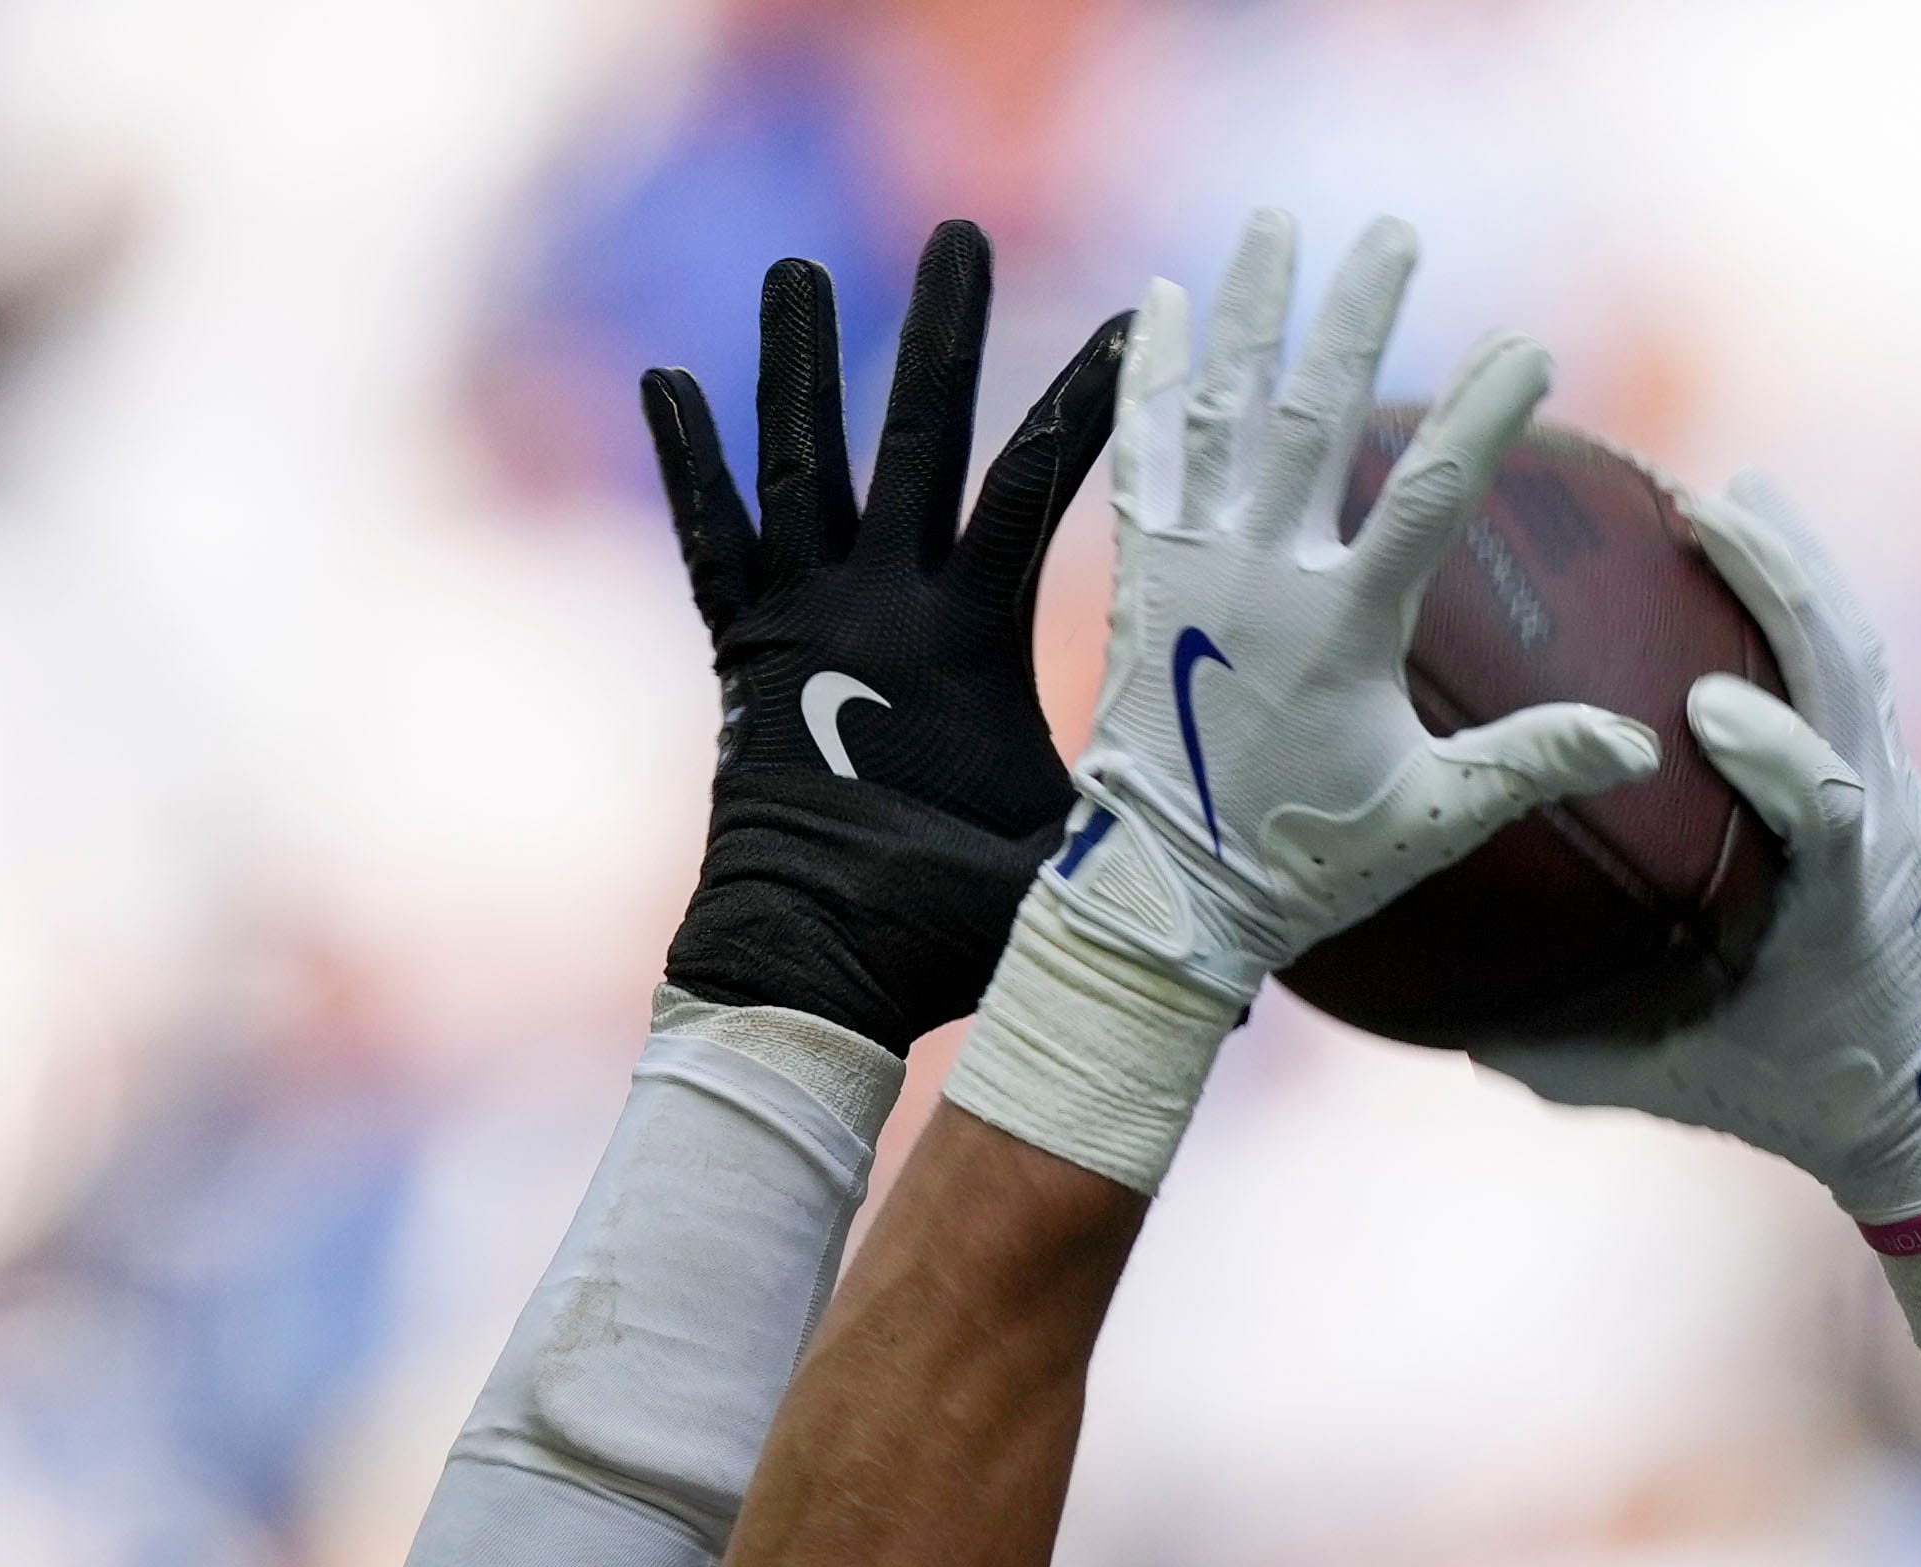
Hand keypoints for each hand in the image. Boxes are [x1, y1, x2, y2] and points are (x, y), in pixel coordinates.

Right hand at [646, 226, 1126, 1052]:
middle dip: (942, 334)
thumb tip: (1253, 816)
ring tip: (795, 270)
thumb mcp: (1066, 850)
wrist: (833, 978)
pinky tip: (667, 381)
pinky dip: (687, 468)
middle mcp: (892, 602)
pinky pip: (710, 545)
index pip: (1034, 484)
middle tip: (961, 233)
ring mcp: (812, 619)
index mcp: (972, 629)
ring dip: (798, 369)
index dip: (1084, 404)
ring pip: (806, 463)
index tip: (1137, 319)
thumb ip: (1133, 806)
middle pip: (922, 434)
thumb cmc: (947, 933)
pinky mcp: (742, 655)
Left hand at [1030, 211, 1658, 1010]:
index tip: (1531, 347)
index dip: (1482, 416)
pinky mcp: (1138, 572)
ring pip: (1224, 413)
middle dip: (1357, 316)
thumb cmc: (1300, 863)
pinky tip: (1158, 300)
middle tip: (1392, 231)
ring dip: (1252, 311)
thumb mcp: (1429, 818)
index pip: (1429, 496)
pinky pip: (1139, 452)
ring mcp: (1191, 566)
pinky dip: (1149, 375)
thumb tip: (1642, 745)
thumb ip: (1531, 762)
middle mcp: (1260, 577)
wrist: (1157, 897)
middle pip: (1316, 417)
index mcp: (1341, 628)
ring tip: (1275, 223)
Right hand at [1477, 482, 1920, 1225]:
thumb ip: (1570, 1054)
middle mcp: (1885, 824)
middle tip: (1708, 515)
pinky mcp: (1889, 770)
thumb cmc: (1799, 1094)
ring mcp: (1897, 787)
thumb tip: (1451, 1024)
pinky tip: (1752, 524)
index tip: (1713, 707)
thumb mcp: (1679, 1085)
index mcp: (1843, 903)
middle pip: (1852, 683)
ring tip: (1725, 497)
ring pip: (1855, 651)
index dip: (1785, 752)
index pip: (1832, 808)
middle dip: (1788, 592)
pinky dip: (1803, 590)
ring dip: (1794, 566)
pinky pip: (1849, 659)